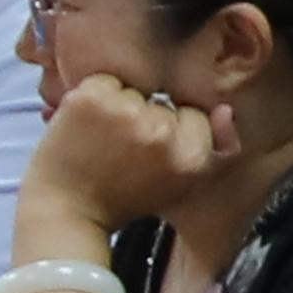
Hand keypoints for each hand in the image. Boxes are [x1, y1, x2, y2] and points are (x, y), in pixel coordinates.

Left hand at [15, 73, 234, 251]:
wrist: (66, 211)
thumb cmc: (124, 200)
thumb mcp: (181, 184)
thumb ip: (215, 148)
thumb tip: (226, 109)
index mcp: (190, 156)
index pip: (195, 115)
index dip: (171, 129)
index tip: (147, 152)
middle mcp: (160, 133)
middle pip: (162, 101)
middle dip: (144, 118)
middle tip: (120, 149)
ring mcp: (124, 113)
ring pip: (133, 89)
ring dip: (117, 106)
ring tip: (100, 137)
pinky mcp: (91, 100)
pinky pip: (103, 81)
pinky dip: (92, 97)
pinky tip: (84, 125)